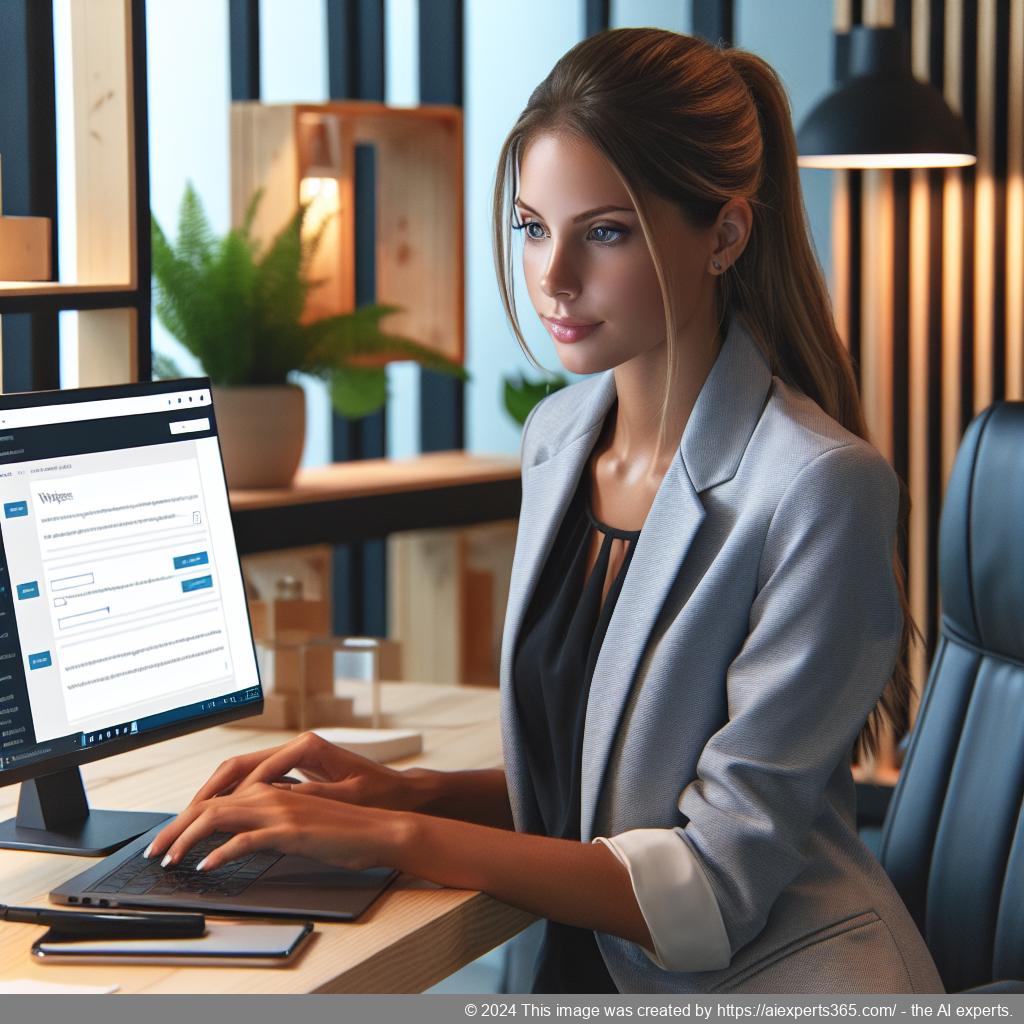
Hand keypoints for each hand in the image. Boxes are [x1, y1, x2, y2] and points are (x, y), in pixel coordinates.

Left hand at [143, 783, 410, 872]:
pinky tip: (206, 866)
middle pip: (210, 803)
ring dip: (187, 838)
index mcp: (274, 787)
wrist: (380, 827)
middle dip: (176, 827)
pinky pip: (246, 840)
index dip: (188, 814)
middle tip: (156, 851)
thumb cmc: (345, 826)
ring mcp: (281, 810)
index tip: (170, 837)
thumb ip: (271, 816)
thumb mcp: (301, 818)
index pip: (219, 794)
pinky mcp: (291, 831)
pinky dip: (220, 853)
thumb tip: (238, 830)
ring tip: (169, 859)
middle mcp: (272, 792)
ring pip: (219, 816)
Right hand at [186, 731, 415, 810]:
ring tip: (186, 825)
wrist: (403, 796)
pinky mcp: (295, 774)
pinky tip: (216, 820)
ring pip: (239, 776)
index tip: (201, 821)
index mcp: (305, 747)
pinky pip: (253, 785)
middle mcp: (295, 748)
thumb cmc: (381, 795)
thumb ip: (308, 796)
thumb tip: (270, 799)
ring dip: (212, 800)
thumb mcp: (345, 796)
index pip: (251, 771)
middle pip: (235, 768)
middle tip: (178, 825)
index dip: (223, 798)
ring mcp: (292, 759)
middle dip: (204, 797)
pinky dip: (231, 801)